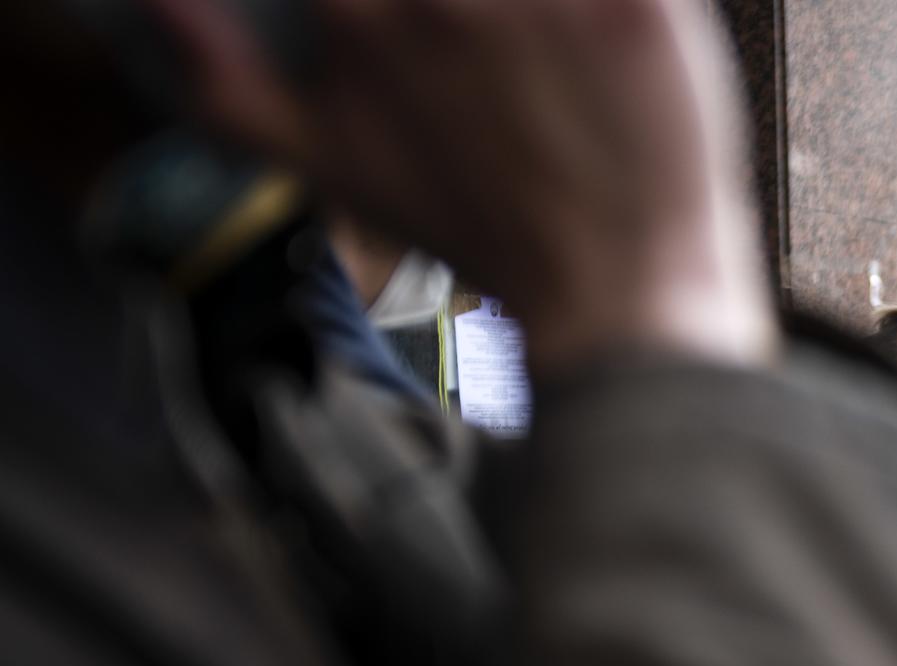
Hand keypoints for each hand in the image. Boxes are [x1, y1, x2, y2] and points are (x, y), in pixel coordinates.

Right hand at [152, 0, 775, 370]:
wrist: (612, 301)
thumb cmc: (472, 230)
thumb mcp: (324, 168)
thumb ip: (223, 81)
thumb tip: (156, 1)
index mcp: (356, 14)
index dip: (391, 4)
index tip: (404, 22)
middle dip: (465, 10)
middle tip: (492, 51)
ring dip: (539, 10)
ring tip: (550, 49)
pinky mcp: (637, 6)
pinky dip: (617, 1)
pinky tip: (607, 44)